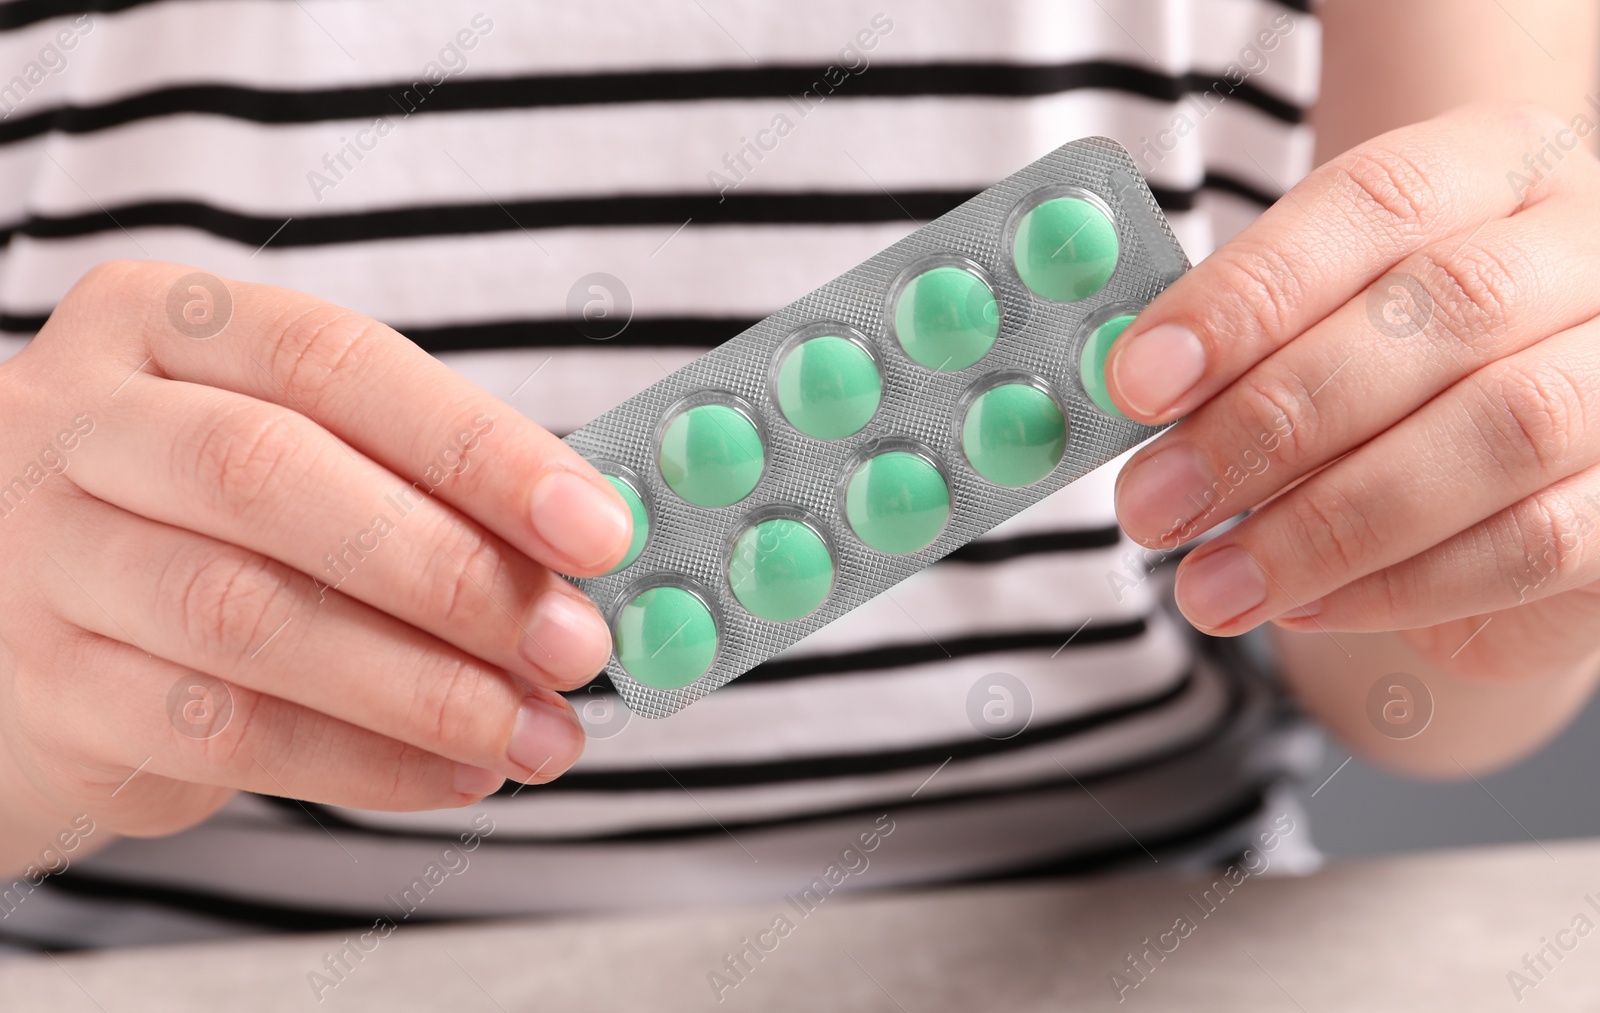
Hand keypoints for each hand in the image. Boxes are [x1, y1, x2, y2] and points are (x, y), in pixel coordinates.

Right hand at [0, 261, 630, 841]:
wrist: (31, 630)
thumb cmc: (209, 521)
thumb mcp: (297, 455)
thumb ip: (419, 481)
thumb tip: (588, 546)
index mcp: (167, 323)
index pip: (334, 361)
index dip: (477, 446)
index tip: (600, 527)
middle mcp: (82, 419)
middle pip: (271, 475)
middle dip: (450, 569)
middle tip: (574, 643)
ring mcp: (42, 551)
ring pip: (244, 615)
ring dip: (424, 686)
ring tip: (538, 729)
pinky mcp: (46, 683)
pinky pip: (219, 730)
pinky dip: (362, 761)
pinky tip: (457, 772)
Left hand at [1108, 103, 1599, 682]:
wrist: (1517, 472)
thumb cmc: (1389, 374)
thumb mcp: (1317, 325)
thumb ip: (1238, 343)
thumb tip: (1127, 389)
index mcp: (1495, 167)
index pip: (1375, 205)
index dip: (1248, 294)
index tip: (1137, 381)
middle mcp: (1590, 249)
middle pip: (1442, 311)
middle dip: (1271, 421)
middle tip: (1154, 504)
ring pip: (1500, 433)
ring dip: (1324, 525)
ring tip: (1208, 583)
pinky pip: (1534, 544)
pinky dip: (1397, 585)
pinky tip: (1300, 605)